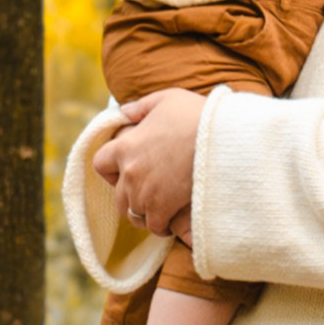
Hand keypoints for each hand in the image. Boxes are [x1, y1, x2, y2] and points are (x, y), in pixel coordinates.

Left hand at [94, 90, 206, 238]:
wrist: (223, 138)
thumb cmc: (196, 115)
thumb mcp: (167, 99)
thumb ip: (141, 107)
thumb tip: (125, 112)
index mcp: (126, 146)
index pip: (100, 164)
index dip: (111, 170)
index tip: (126, 171)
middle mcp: (130, 172)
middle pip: (118, 196)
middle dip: (130, 197)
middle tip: (147, 195)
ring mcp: (145, 192)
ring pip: (134, 213)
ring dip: (145, 212)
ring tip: (159, 209)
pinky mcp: (164, 207)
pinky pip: (154, 225)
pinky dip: (161, 225)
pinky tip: (171, 220)